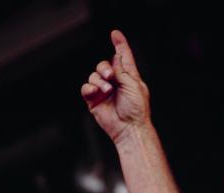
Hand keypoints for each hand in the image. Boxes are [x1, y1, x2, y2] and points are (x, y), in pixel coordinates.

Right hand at [80, 30, 150, 144]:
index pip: (123, 58)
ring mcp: (104, 92)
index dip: (120, 45)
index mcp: (128, 78)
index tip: (115, 34)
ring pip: (94, 75)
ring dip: (99, 80)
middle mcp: (115, 83)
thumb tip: (115, 56)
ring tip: (107, 90)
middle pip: (103, 65)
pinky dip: (89, 87)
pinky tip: (96, 92)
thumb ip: (122, 70)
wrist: (130, 128)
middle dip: (104, 68)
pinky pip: (86, 88)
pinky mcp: (94, 101)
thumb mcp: (133, 85)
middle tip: (110, 76)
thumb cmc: (137, 110)